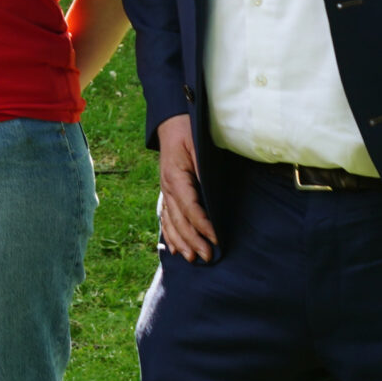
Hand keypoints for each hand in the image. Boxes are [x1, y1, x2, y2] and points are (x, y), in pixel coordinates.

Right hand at [154, 112, 217, 262]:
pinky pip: (165, 217)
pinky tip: (173, 248)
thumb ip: (203, 171)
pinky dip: (169, 234)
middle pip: (178, 220)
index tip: (216, 239)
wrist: (171, 122)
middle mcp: (167, 187)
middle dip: (192, 241)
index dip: (202, 226)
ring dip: (180, 242)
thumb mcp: (198, 147)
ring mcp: (165, 191)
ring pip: (170, 222)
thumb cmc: (188, 132)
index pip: (189, 208)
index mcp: (175, 177)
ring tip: (190, 258)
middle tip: (207, 257)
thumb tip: (210, 194)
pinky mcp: (167, 192)